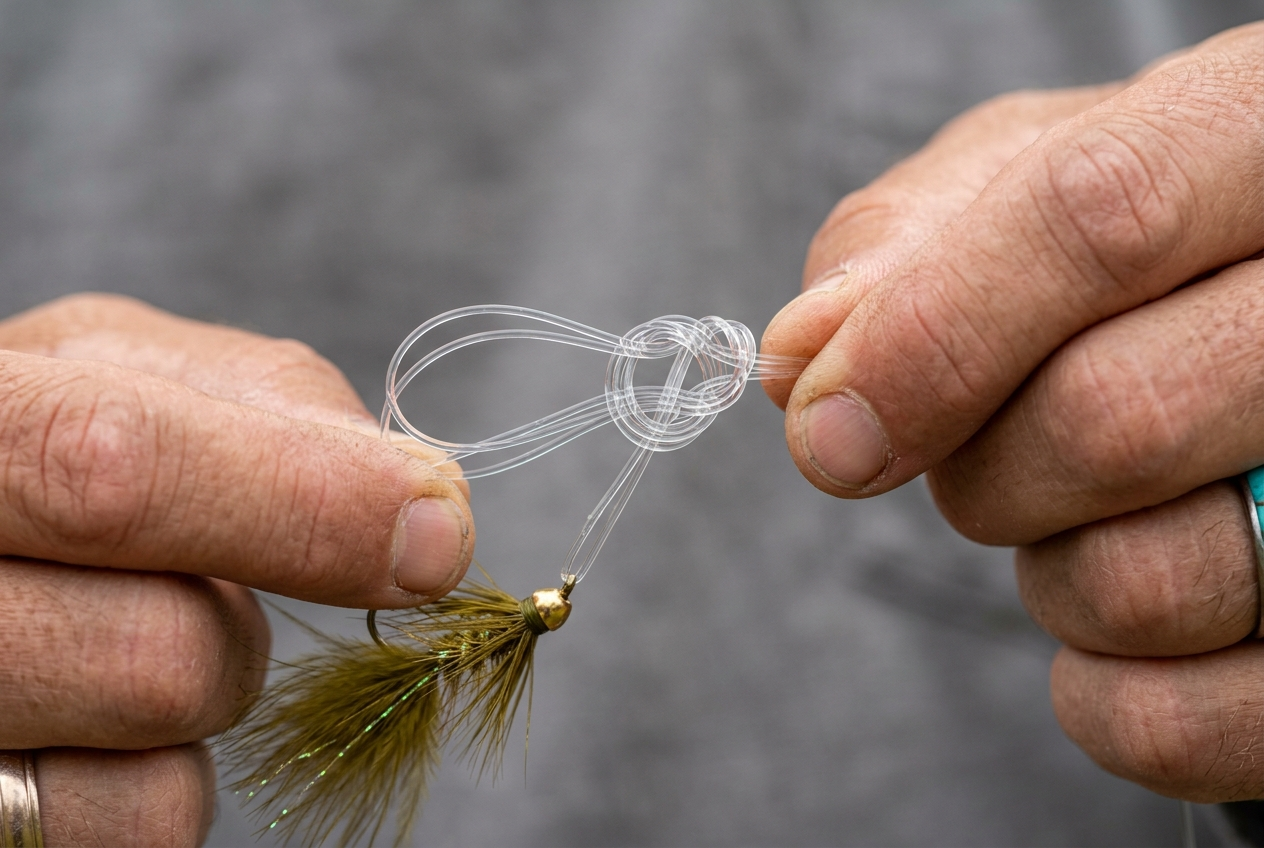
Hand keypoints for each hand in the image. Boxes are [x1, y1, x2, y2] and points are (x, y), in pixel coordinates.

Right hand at [0, 293, 473, 843]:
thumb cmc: (46, 430)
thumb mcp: (127, 367)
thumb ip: (278, 403)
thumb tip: (434, 506)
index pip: (113, 470)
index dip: (303, 506)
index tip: (434, 535)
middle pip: (163, 653)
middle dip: (248, 616)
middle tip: (221, 580)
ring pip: (165, 746)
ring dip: (209, 677)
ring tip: (125, 618)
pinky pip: (146, 820)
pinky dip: (166, 764)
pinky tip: (99, 707)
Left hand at [764, 23, 1263, 800]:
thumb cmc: (1139, 237)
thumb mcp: (1021, 182)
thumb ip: (902, 248)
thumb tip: (797, 363)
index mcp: (1258, 136)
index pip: (1100, 214)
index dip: (932, 333)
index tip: (828, 428)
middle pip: (1108, 417)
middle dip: (979, 468)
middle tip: (982, 452)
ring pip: (1145, 581)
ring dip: (1048, 572)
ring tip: (1088, 512)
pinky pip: (1186, 723)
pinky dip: (1103, 698)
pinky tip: (1115, 629)